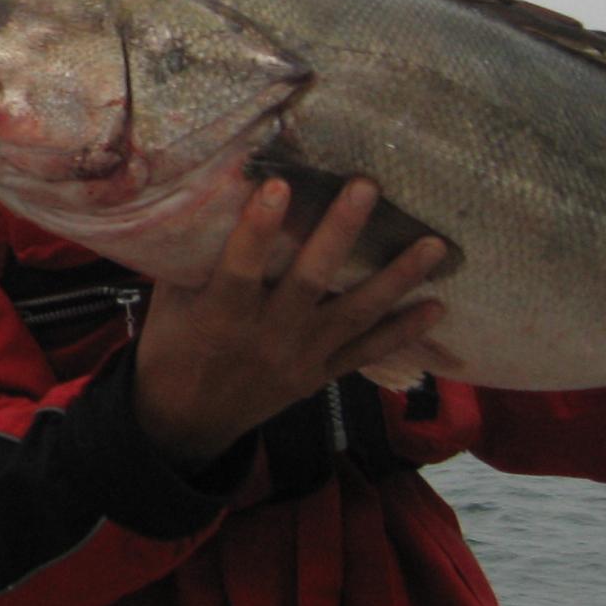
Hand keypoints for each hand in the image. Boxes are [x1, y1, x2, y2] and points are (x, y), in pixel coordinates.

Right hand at [132, 177, 447, 465]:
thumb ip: (194, 257)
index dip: (258, 229)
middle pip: (310, 281)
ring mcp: (300, 358)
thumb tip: (215, 192)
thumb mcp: (170, 301)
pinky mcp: (320, 375)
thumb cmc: (173, 347)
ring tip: (433, 245)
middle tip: (367, 188)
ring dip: (396, 279)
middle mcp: (266, 337)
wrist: (187, 420)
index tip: (278, 185)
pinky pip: (367, 353)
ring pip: (354, 314)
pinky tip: (436, 306)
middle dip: (339, 232)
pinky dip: (403, 332)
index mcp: (220, 316)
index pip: (240, 268)